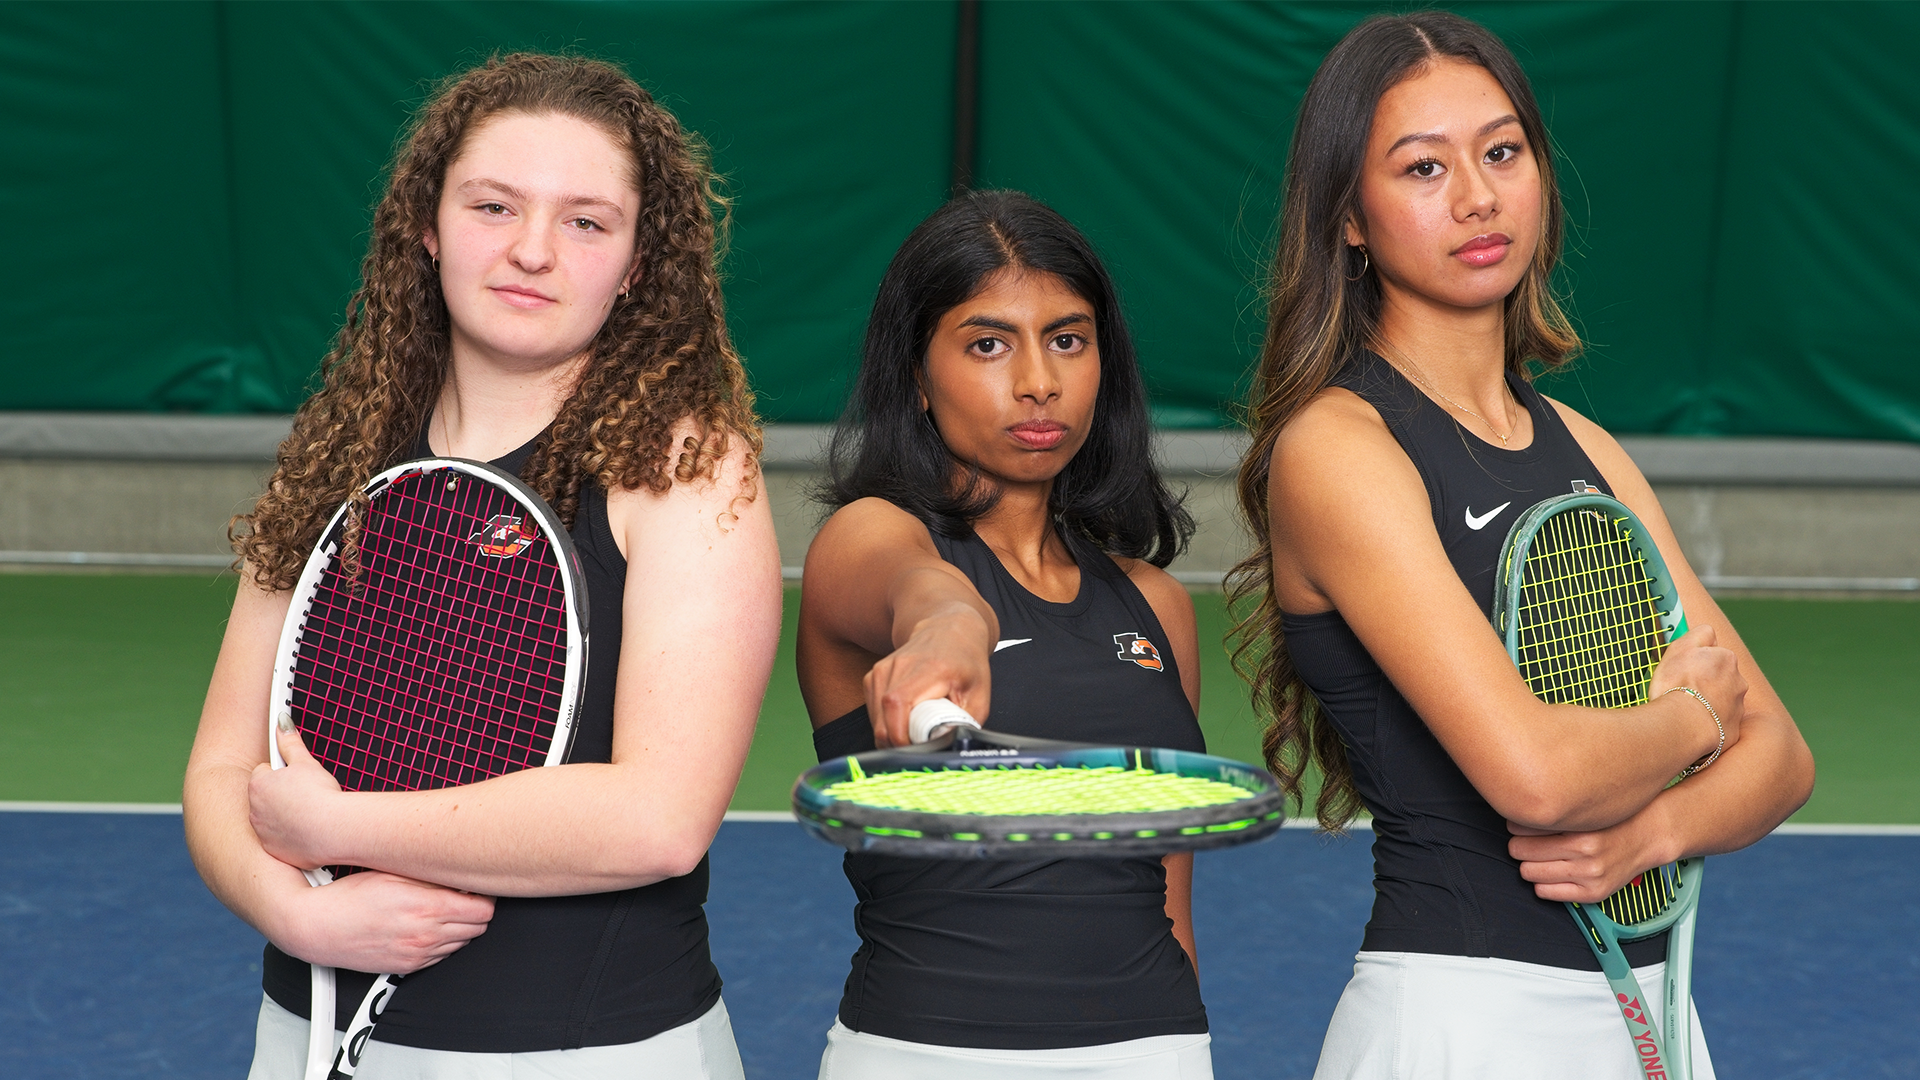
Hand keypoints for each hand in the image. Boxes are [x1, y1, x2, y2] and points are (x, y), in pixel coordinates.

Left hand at [249, 722, 344, 869]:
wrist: (333, 830)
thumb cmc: (320, 794)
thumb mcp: (306, 763)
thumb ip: (290, 743)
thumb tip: (282, 722)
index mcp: (257, 785)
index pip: (265, 772)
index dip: (284, 773)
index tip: (299, 778)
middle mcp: (253, 810)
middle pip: (266, 796)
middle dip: (282, 794)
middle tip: (307, 794)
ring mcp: (262, 832)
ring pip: (271, 818)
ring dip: (285, 815)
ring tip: (310, 812)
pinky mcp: (273, 850)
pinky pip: (279, 839)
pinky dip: (290, 835)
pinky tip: (308, 830)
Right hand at [274, 870, 494, 973]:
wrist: (316, 927)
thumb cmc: (349, 897)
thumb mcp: (394, 872)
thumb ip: (431, 875)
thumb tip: (458, 873)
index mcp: (427, 908)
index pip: (484, 908)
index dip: (484, 895)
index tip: (476, 886)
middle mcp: (426, 935)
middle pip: (478, 927)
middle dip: (476, 910)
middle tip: (462, 895)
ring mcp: (418, 954)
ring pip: (462, 943)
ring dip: (460, 927)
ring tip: (440, 910)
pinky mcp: (407, 967)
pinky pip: (441, 957)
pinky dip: (442, 942)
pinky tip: (426, 927)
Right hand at [863, 614, 991, 747]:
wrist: (948, 631)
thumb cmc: (966, 663)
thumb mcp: (979, 696)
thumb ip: (964, 724)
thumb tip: (949, 749)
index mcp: (930, 669)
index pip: (897, 706)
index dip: (901, 737)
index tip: (919, 750)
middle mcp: (900, 666)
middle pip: (883, 720)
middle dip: (898, 744)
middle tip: (921, 746)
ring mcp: (882, 670)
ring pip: (875, 721)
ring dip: (892, 735)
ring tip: (916, 729)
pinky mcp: (872, 677)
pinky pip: (873, 713)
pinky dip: (886, 724)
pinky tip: (905, 718)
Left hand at [1508, 799, 1673, 903]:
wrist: (1648, 836)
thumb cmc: (1613, 819)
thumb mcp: (1584, 807)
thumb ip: (1554, 811)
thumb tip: (1517, 809)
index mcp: (1580, 827)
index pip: (1522, 827)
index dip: (1517, 824)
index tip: (1520, 824)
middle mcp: (1585, 852)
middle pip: (1520, 850)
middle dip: (1520, 844)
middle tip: (1527, 841)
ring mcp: (1589, 875)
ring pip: (1528, 872)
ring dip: (1529, 864)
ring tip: (1539, 856)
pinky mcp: (1592, 893)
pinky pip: (1544, 892)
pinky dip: (1542, 882)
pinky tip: (1551, 872)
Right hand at [1648, 624, 1746, 755]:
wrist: (1684, 724)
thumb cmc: (1678, 684)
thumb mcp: (1681, 647)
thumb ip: (1699, 634)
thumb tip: (1709, 633)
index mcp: (1726, 659)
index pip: (1713, 654)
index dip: (1696, 662)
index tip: (1683, 671)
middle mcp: (1739, 681)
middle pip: (1720, 678)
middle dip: (1706, 682)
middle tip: (1683, 690)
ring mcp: (1737, 707)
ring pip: (1721, 700)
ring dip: (1708, 702)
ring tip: (1686, 710)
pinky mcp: (1732, 730)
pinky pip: (1719, 723)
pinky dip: (1708, 723)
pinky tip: (1692, 724)